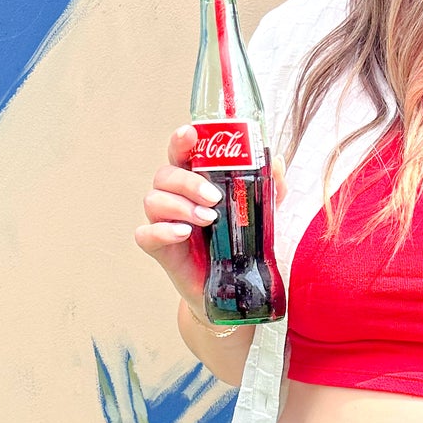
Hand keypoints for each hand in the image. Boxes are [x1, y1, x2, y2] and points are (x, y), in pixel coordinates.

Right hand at [134, 123, 287, 318]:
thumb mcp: (261, 215)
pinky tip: (183, 233)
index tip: (190, 134)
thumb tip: (276, 162)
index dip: (181, 141)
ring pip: (154, 200)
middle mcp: (175, 198)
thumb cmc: (241, 244)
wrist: (234, 288)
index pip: (181, 154)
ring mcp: (164, 222)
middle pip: (165, 175)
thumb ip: (269, 189)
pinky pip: (146, 233)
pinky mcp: (159, 249)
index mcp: (195, 183)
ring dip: (180, 206)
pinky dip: (162, 230)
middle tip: (215, 198)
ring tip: (208, 220)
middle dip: (188, 182)